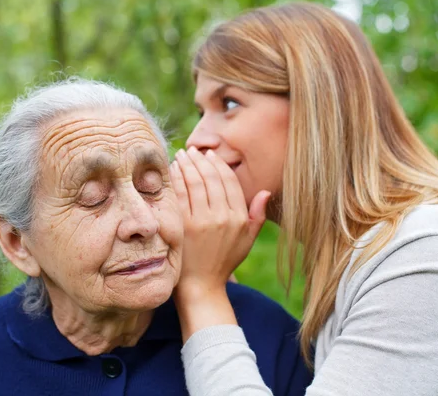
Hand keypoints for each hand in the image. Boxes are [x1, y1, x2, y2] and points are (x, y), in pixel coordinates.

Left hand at [170, 147, 270, 295]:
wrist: (201, 285)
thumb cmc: (223, 261)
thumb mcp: (246, 241)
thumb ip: (257, 215)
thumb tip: (266, 191)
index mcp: (238, 218)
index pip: (229, 182)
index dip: (219, 165)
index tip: (210, 156)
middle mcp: (222, 218)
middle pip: (211, 179)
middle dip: (200, 161)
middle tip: (192, 151)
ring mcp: (201, 222)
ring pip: (195, 183)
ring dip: (187, 165)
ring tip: (181, 156)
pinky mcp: (183, 226)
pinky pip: (179, 195)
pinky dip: (175, 179)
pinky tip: (172, 171)